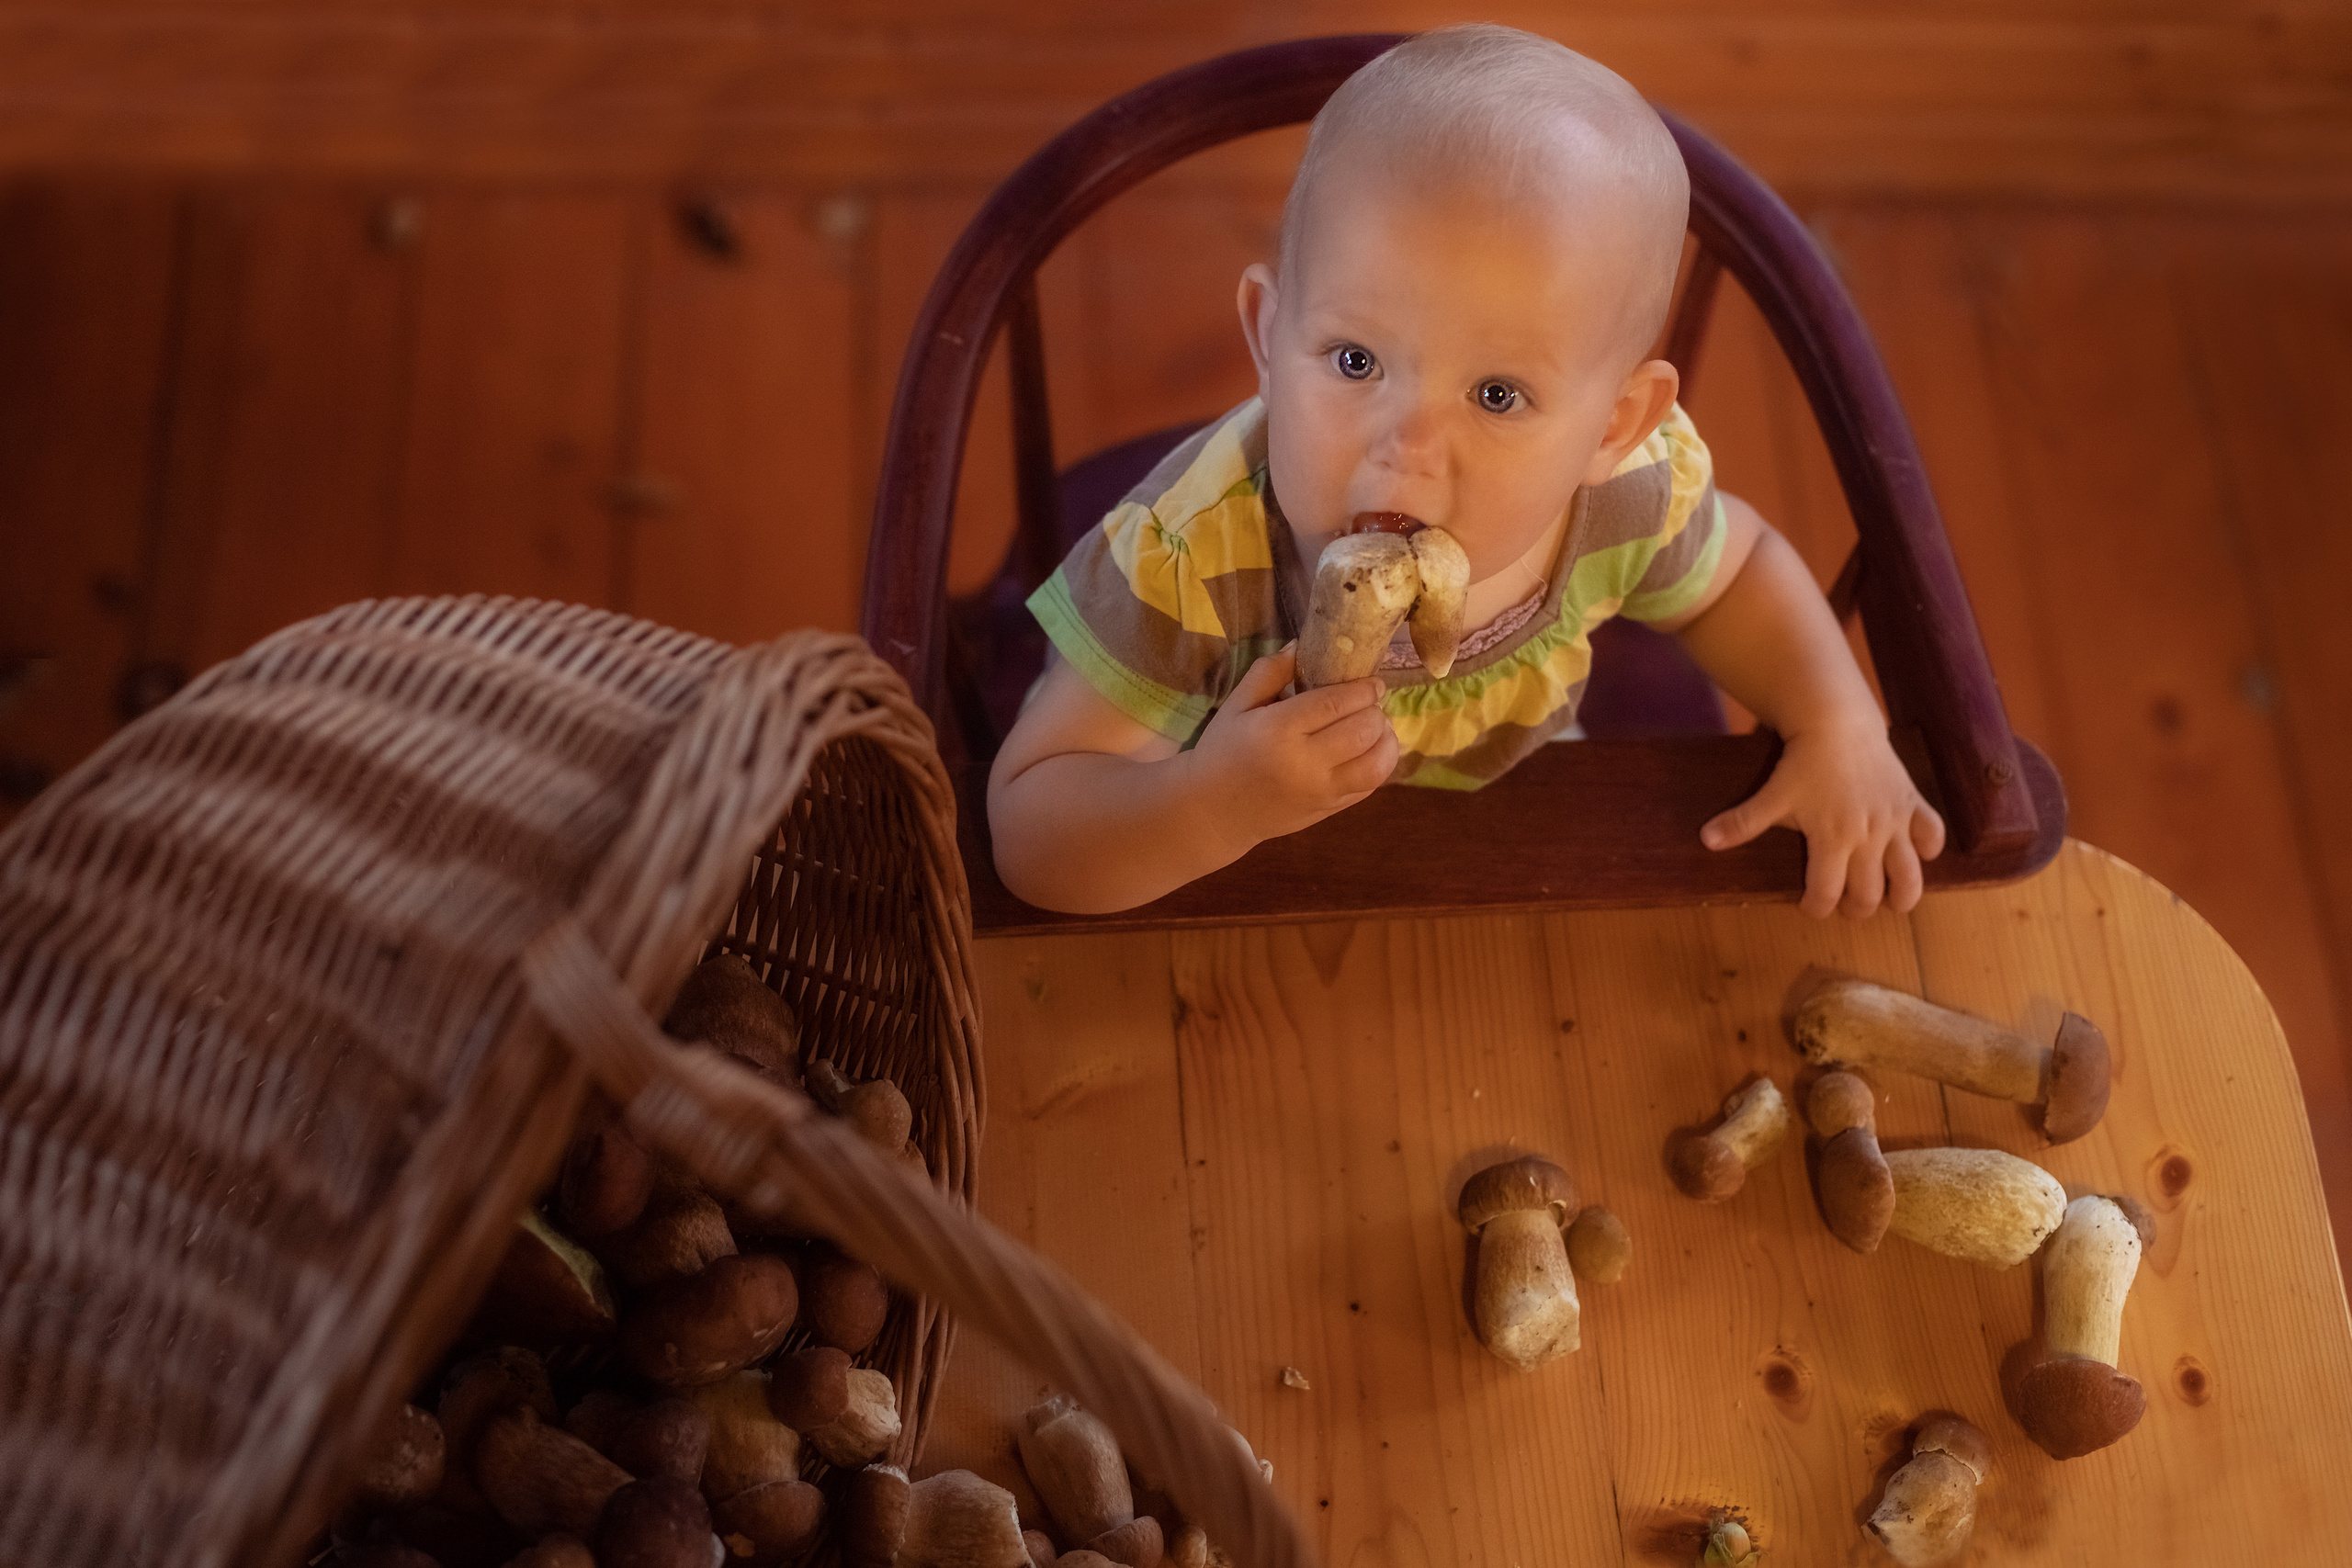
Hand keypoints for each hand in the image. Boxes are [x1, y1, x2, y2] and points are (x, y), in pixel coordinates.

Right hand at [1187, 644, 1397, 856]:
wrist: (1213, 812)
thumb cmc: (1222, 752)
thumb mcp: (1236, 706)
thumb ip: (1269, 672)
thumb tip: (1301, 645)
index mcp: (1279, 730)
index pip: (1336, 703)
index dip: (1363, 689)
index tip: (1372, 682)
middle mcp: (1305, 763)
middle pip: (1362, 730)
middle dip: (1374, 711)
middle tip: (1368, 703)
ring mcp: (1320, 791)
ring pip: (1375, 764)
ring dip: (1385, 739)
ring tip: (1375, 726)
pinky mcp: (1328, 810)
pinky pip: (1369, 787)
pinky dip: (1379, 764)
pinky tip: (1368, 751)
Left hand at [1700, 718, 1946, 918]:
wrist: (1837, 722)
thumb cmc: (1803, 762)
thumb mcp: (1771, 795)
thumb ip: (1742, 822)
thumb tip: (1706, 841)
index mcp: (1832, 839)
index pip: (1827, 894)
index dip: (1817, 908)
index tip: (1811, 907)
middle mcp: (1868, 836)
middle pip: (1870, 894)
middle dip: (1857, 908)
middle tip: (1847, 905)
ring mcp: (1894, 821)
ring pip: (1910, 874)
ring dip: (1902, 895)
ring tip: (1892, 901)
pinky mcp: (1912, 802)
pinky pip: (1932, 832)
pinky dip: (1929, 847)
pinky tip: (1917, 852)